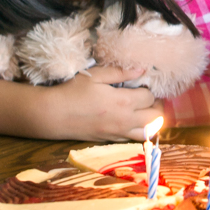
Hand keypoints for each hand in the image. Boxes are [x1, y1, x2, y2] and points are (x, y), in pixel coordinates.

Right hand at [43, 66, 161, 141]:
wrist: (53, 115)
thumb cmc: (72, 92)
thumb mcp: (95, 75)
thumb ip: (121, 72)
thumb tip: (142, 69)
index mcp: (122, 102)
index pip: (149, 98)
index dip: (150, 91)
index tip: (143, 86)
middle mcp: (124, 120)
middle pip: (155, 118)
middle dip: (157, 107)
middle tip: (150, 99)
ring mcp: (117, 133)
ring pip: (148, 133)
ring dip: (152, 122)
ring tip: (145, 111)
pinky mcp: (110, 140)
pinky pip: (133, 139)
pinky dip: (140, 131)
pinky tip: (133, 121)